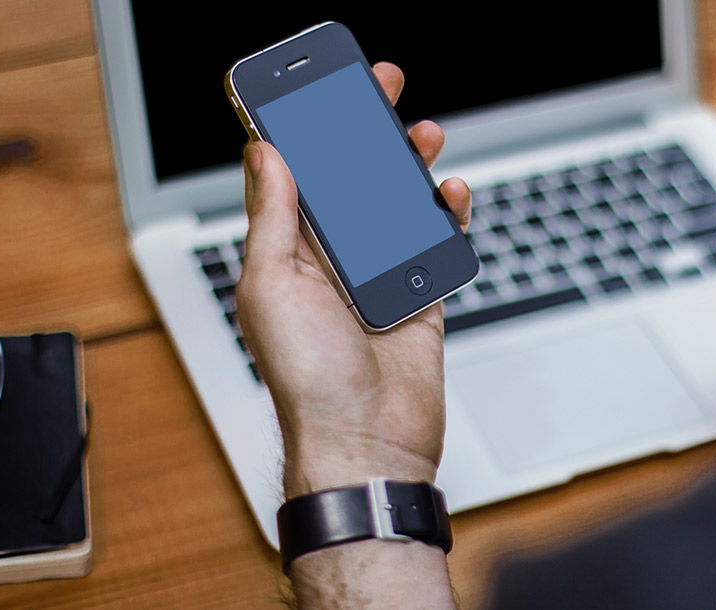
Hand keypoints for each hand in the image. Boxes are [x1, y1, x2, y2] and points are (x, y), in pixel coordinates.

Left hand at [235, 62, 471, 498]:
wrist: (366, 444)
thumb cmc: (308, 381)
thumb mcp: (272, 286)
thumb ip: (273, 217)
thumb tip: (265, 152)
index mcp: (286, 254)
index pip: (294, 175)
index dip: (304, 128)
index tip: (318, 87)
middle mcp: (329, 261)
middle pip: (350, 179)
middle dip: (364, 131)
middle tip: (382, 88)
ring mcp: (377, 277)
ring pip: (396, 204)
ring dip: (409, 166)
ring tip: (424, 134)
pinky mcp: (419, 297)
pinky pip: (435, 243)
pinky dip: (445, 215)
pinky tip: (450, 194)